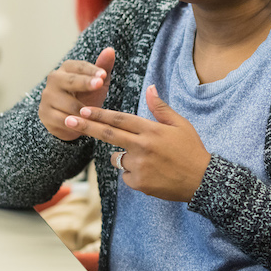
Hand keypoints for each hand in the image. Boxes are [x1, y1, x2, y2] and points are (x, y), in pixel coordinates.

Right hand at [38, 47, 114, 140]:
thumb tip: (110, 50)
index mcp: (66, 68)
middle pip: (70, 81)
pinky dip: (75, 123)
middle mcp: (54, 79)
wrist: (72, 119)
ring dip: (83, 110)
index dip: (91, 70)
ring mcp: (47, 97)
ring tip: (96, 113)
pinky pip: (62, 120)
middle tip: (99, 83)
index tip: (103, 75)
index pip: (79, 66)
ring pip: (68, 104)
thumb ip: (103, 67)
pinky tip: (85, 125)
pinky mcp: (45, 114)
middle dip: (85, 83)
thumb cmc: (86, 96)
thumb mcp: (97, 83)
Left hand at [65, 85, 210, 201]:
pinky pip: (126, 175)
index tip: (83, 109)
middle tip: (69, 120)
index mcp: (152, 130)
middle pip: (109, 134)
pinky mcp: (139, 183)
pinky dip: (134, 173)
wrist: (202, 181)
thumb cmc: (192, 150)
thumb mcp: (181, 125)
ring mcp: (140, 166)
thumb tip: (149, 87)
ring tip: (150, 160)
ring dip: (126, 157)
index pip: (120, 119)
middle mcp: (143, 147)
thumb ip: (160, 108)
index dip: (100, 114)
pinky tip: (152, 173)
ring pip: (119, 158)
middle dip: (86, 126)